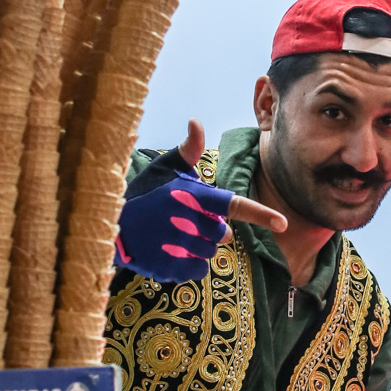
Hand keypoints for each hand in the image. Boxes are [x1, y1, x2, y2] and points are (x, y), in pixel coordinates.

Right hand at [116, 119, 286, 281]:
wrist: (107, 226)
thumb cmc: (142, 195)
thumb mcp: (163, 169)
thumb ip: (188, 150)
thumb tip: (196, 120)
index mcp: (192, 196)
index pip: (234, 205)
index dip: (260, 215)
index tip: (283, 223)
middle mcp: (188, 223)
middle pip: (221, 234)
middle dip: (209, 229)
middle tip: (185, 222)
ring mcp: (179, 248)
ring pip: (209, 253)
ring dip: (198, 246)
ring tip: (172, 235)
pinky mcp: (170, 268)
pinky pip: (197, 270)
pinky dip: (188, 263)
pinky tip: (169, 251)